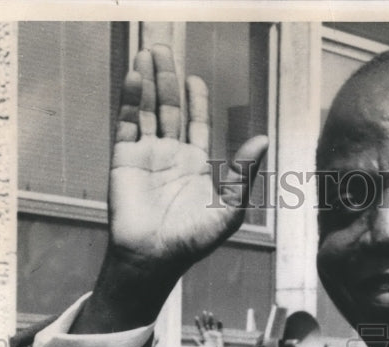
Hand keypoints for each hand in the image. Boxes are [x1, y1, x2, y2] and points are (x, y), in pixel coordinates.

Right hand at [74, 44, 267, 333]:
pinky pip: (128, 122)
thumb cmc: (193, 240)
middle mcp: (170, 156)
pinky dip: (131, 99)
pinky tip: (135, 76)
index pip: (196, 124)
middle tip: (165, 47)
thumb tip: (264, 139)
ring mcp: (146, 155)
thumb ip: (244, 172)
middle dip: (168, 78)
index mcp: (196, 166)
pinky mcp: (124, 158)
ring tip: (149, 50)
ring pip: (147, 109)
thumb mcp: (230, 207)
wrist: (155, 257)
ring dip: (148, 81)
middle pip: (169, 108)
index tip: (194, 78)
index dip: (195, 100)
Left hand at [193, 311, 224, 346]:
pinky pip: (220, 329)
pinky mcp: (220, 336)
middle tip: (204, 312)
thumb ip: (197, 342)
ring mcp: (215, 334)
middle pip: (206, 324)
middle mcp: (209, 334)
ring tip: (210, 313)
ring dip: (211, 319)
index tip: (196, 317)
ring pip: (213, 325)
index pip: (200, 328)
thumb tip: (192, 336)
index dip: (198, 323)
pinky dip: (220, 325)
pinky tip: (219, 321)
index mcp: (204, 336)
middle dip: (205, 318)